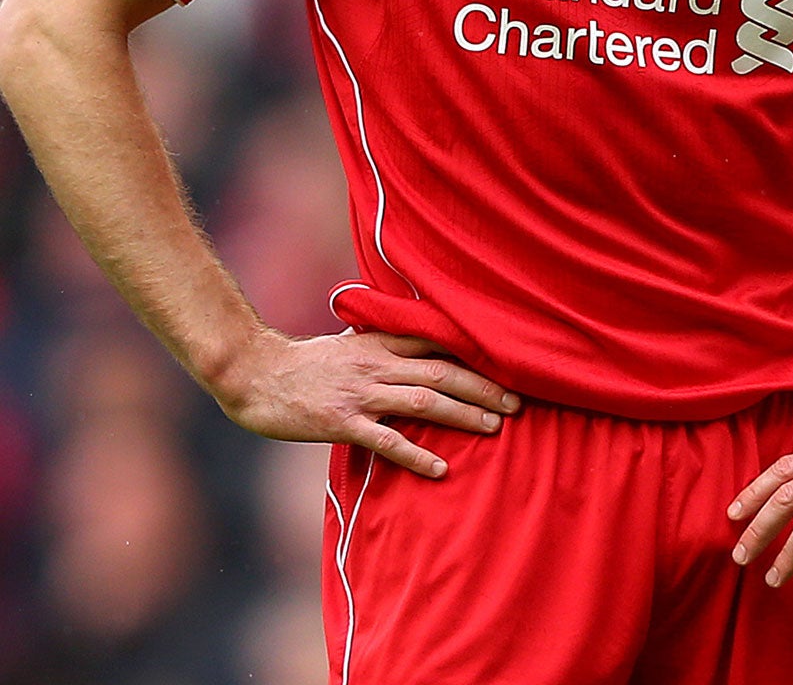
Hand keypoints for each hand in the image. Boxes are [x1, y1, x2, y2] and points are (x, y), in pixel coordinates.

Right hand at [211, 329, 519, 477]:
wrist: (254, 374)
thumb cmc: (301, 362)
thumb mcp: (347, 343)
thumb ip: (380, 343)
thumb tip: (409, 343)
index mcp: (381, 344)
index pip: (439, 345)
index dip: (477, 357)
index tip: (509, 367)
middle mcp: (378, 365)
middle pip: (443, 372)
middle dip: (484, 387)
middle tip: (517, 403)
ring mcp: (361, 394)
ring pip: (424, 402)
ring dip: (463, 415)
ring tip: (495, 427)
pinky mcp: (342, 423)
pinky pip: (387, 440)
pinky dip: (416, 455)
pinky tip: (441, 469)